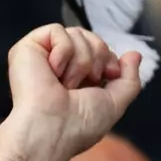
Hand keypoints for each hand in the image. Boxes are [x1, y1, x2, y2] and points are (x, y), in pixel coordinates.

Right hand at [5, 24, 142, 158]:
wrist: (51, 129)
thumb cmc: (78, 125)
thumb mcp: (116, 104)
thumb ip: (130, 79)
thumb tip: (134, 54)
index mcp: (78, 79)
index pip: (100, 50)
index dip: (109, 59)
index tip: (108, 75)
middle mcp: (60, 66)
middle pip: (91, 38)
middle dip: (97, 58)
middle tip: (83, 84)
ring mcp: (43, 57)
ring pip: (76, 33)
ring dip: (79, 62)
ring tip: (65, 84)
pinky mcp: (27, 49)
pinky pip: (57, 31)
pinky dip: (62, 52)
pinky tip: (53, 72)